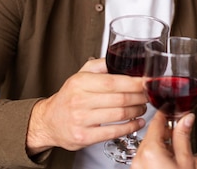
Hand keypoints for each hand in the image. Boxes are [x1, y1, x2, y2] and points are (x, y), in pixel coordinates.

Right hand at [26, 58, 146, 154]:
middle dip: (139, 97)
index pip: (113, 82)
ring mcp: (81, 120)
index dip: (134, 83)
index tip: (146, 82)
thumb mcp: (80, 75)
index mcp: (80, 82)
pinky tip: (137, 122)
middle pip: (120, 98)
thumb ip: (100, 65)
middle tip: (146, 95)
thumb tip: (122, 58)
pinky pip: (113, 132)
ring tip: (142, 107)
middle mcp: (79, 101)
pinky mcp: (84, 137)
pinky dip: (130, 127)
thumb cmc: (69, 97)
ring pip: (119, 115)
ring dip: (136, 111)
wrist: (49, 121)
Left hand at [133, 111, 195, 168]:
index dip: (165, 113)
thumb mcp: (185, 160)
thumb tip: (187, 118)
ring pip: (147, 145)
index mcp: (150, 152)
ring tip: (175, 149)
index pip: (156, 123)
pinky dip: (155, 154)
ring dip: (160, 142)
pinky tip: (167, 158)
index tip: (171, 107)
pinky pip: (144, 156)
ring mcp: (136, 166)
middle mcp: (138, 159)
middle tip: (179, 130)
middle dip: (165, 131)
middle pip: (151, 134)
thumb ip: (183, 137)